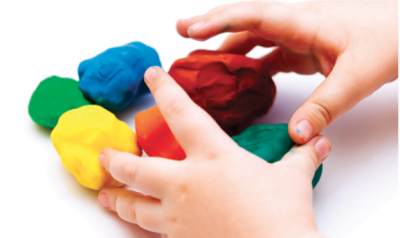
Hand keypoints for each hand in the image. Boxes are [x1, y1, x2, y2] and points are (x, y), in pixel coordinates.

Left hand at [97, 67, 330, 237]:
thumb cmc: (280, 216)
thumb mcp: (293, 180)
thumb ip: (301, 157)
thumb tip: (318, 142)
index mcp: (213, 158)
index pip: (183, 114)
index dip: (165, 90)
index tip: (151, 75)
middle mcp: (187, 184)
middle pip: (139, 168)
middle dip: (117, 160)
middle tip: (104, 154)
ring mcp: (179, 216)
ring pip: (137, 207)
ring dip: (118, 199)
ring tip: (105, 196)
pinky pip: (154, 234)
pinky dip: (143, 230)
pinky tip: (139, 228)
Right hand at [177, 0, 399, 143]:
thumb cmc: (392, 40)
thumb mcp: (359, 76)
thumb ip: (325, 106)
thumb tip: (296, 134)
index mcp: (304, 21)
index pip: (252, 16)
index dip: (219, 21)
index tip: (192, 30)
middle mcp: (295, 23)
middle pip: (244, 22)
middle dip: (211, 26)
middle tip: (181, 34)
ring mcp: (297, 35)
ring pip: (253, 38)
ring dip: (227, 49)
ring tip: (204, 65)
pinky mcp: (303, 48)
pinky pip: (268, 53)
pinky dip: (250, 65)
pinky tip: (240, 80)